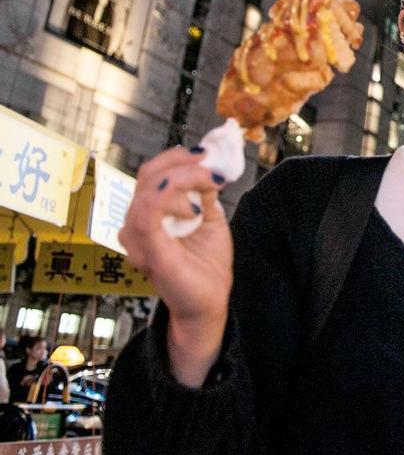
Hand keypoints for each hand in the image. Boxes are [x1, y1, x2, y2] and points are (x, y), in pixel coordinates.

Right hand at [120, 146, 231, 386]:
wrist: (209, 300)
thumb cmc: (206, 262)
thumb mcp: (211, 217)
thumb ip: (205, 191)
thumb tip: (213, 162)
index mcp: (153, 210)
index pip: (153, 172)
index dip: (177, 157)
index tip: (207, 154)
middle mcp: (139, 220)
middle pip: (148, 175)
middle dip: (182, 163)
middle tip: (211, 166)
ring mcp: (140, 236)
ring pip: (148, 191)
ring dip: (183, 181)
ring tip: (210, 189)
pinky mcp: (148, 251)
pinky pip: (147, 215)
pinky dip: (171, 201)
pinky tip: (194, 209)